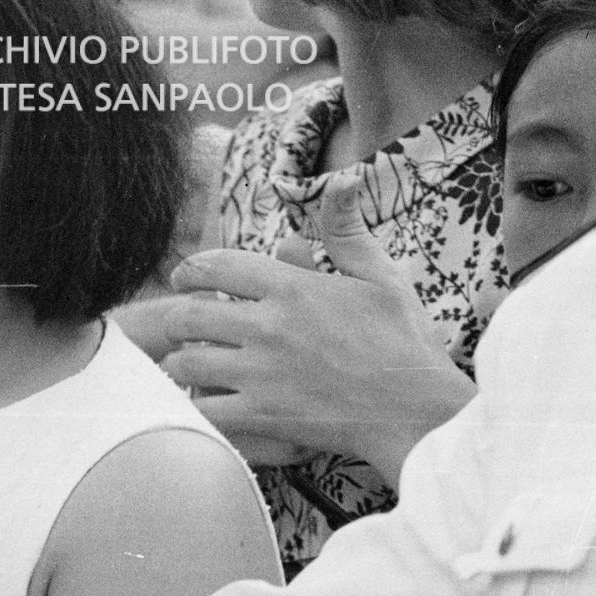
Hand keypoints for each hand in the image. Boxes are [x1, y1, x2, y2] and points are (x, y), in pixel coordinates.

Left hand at [160, 173, 475, 483]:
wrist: (420, 411)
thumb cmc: (404, 341)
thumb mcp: (380, 275)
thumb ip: (346, 230)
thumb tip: (343, 179)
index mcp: (291, 287)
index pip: (217, 266)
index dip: (190, 270)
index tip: (182, 277)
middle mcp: (268, 326)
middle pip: (188, 314)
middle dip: (176, 316)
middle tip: (178, 322)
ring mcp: (261, 374)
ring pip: (187, 362)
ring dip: (182, 362)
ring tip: (189, 363)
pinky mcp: (264, 416)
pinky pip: (206, 409)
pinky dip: (197, 406)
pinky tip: (205, 403)